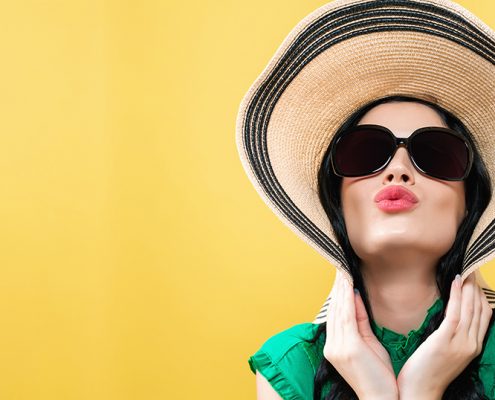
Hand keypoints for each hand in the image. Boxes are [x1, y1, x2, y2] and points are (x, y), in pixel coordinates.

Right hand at [324, 270, 398, 399]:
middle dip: (337, 288)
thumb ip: (361, 321)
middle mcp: (333, 345)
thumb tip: (357, 297)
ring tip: (343, 271)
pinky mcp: (348, 347)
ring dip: (341, 289)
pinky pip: (346, 318)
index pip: (336, 315)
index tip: (341, 277)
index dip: (338, 295)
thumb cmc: (379, 377)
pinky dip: (347, 300)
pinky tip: (349, 286)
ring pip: (339, 311)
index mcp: (335, 346)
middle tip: (340, 267)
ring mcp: (338, 347)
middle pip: (334, 310)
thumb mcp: (369, 344)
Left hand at [397, 273, 492, 398]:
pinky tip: (455, 282)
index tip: (474, 280)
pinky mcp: (445, 341)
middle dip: (477, 288)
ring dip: (469, 288)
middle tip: (470, 269)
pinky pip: (455, 313)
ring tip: (465, 272)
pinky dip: (457, 295)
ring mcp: (460, 343)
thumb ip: (451, 335)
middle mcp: (471, 344)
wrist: (420, 392)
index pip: (485, 316)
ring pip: (471, 309)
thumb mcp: (446, 352)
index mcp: (473, 347)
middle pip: (481, 309)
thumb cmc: (427, 372)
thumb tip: (450, 317)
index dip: (482, 296)